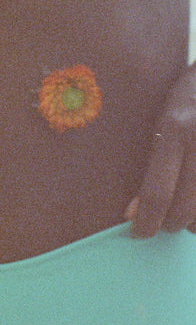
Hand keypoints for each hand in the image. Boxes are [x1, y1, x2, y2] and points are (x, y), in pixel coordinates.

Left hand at [125, 64, 195, 236]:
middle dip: (169, 223)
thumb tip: (134, 210)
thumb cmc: (189, 93)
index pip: (157, 192)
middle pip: (183, 209)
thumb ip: (154, 155)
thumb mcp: (164, 112)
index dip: (146, 222)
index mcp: (174, 129)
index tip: (139, 231)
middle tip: (163, 223)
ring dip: (193, 223)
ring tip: (185, 215)